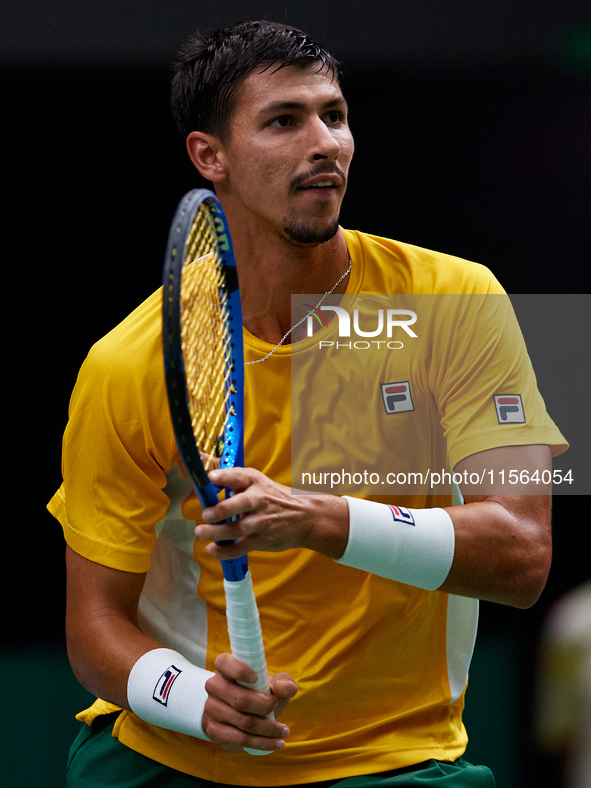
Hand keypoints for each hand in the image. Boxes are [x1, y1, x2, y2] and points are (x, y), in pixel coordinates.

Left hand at [195, 467, 348, 560]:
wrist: (306, 517)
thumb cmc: (274, 497)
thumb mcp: (257, 482)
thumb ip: (229, 476)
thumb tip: (201, 456)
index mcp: (255, 482)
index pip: (239, 476)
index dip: (224, 476)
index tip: (211, 478)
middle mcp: (258, 500)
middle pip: (240, 504)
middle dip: (221, 510)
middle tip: (206, 514)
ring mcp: (261, 521)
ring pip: (238, 528)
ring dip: (218, 532)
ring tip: (201, 532)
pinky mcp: (262, 540)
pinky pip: (241, 547)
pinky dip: (225, 551)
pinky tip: (212, 549)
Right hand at [202, 653, 297, 752]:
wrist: (240, 713)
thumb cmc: (258, 692)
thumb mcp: (272, 684)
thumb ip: (282, 683)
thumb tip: (289, 689)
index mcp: (225, 668)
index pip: (224, 663)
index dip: (239, 670)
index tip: (256, 678)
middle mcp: (214, 686)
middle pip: (240, 700)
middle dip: (264, 706)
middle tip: (277, 706)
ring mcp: (211, 709)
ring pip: (243, 722)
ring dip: (268, 729)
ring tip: (284, 731)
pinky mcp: (213, 731)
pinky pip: (240, 739)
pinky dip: (262, 743)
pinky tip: (276, 743)